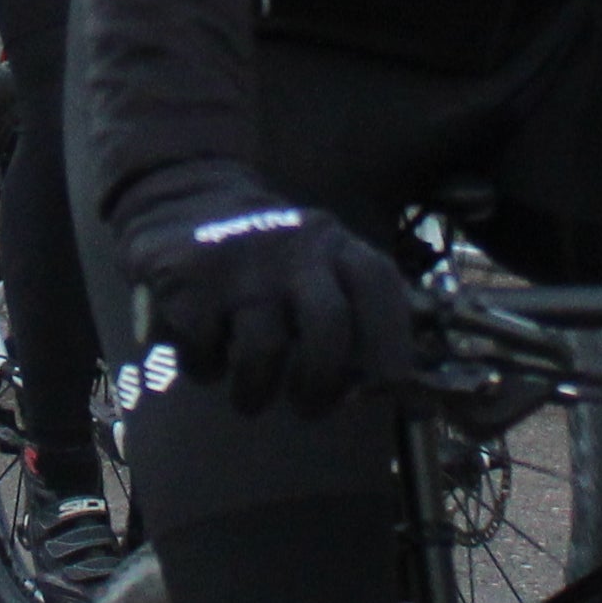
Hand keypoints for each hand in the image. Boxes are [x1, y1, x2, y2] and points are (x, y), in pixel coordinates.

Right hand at [116, 159, 412, 417]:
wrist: (186, 195)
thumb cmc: (271, 258)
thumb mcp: (325, 263)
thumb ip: (365, 314)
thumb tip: (415, 397)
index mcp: (337, 246)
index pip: (380, 291)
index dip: (392, 350)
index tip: (387, 397)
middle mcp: (294, 248)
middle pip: (328, 327)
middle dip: (322, 384)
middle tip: (309, 407)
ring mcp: (240, 261)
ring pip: (262, 351)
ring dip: (256, 392)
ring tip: (251, 398)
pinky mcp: (189, 277)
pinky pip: (204, 349)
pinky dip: (205, 369)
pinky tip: (208, 359)